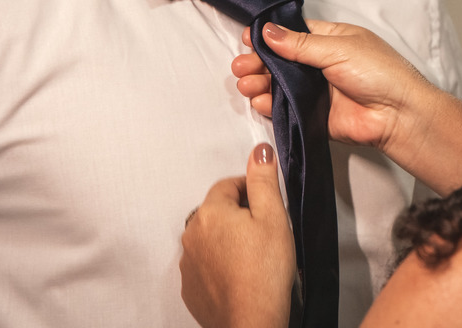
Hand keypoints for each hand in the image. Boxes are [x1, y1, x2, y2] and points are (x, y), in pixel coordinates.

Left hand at [180, 144, 293, 327]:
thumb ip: (263, 180)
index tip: (266, 204)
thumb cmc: (264, 272)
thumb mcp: (273, 217)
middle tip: (265, 232)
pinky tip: (240, 274)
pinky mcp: (191, 287)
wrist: (251, 321)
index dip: (250, 189)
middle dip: (238, 215)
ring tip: (254, 256)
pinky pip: (204, 265)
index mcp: (210, 212)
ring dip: (227, 240)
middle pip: (217, 211)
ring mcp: (188, 263)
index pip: (228, 184)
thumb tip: (259, 152)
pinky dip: (220, 265)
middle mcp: (192, 235)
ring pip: (210, 238)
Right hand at [233, 20, 431, 150]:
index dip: (270, 36)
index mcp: (331, 39)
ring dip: (260, 83)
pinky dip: (270, 105)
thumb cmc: (380, 73)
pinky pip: (287, 109)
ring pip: (280, 85)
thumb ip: (300, 44)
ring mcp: (318, 91)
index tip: (247, 39)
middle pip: (281, 60)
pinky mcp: (315, 115)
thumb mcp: (338, 48)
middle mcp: (322, 64)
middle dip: (259, 62)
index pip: (293, 34)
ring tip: (246, 83)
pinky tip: (259, 100)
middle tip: (240, 66)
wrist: (399, 115)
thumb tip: (268, 31)